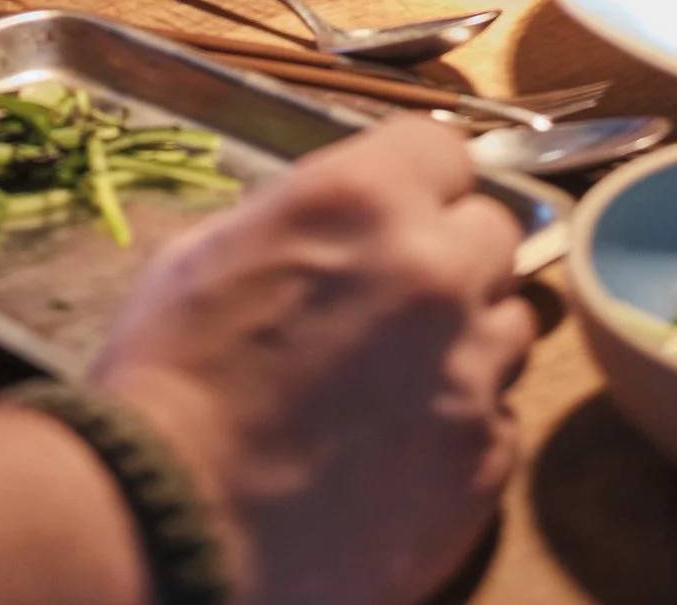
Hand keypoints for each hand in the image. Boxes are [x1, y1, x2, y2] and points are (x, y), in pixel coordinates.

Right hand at [94, 119, 534, 604]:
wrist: (173, 527)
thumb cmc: (167, 384)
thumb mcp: (208, 254)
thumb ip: (296, 219)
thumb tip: (332, 228)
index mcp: (362, 200)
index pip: (444, 150)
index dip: (420, 182)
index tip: (400, 210)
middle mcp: (433, 269)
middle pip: (493, 232)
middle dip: (451, 255)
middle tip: (397, 299)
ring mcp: (469, 369)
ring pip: (509, 324)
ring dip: (467, 338)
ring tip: (398, 380)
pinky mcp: (482, 462)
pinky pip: (500, 418)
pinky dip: (462, 424)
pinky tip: (398, 447)